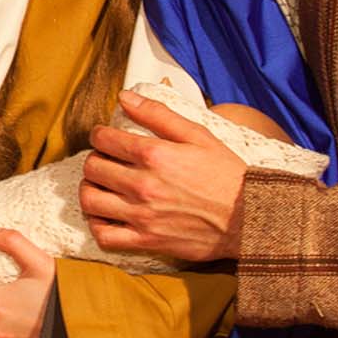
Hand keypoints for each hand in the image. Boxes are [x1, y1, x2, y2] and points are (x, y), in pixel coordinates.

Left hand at [79, 91, 249, 261]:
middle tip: (105, 160)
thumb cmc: (226, 174)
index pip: (104, 140)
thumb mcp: (197, 134)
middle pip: (93, 168)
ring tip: (100, 186)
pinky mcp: (147, 240)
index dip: (99, 135)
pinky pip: (105, 236)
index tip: (103, 137)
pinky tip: (106, 215)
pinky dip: (97, 225)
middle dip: (94, 160)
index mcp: (155, 155)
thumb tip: (125, 96)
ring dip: (89, 190)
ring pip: (91, 201)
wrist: (248, 218)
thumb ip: (158, 114)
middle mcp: (144, 185)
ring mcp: (143, 215)